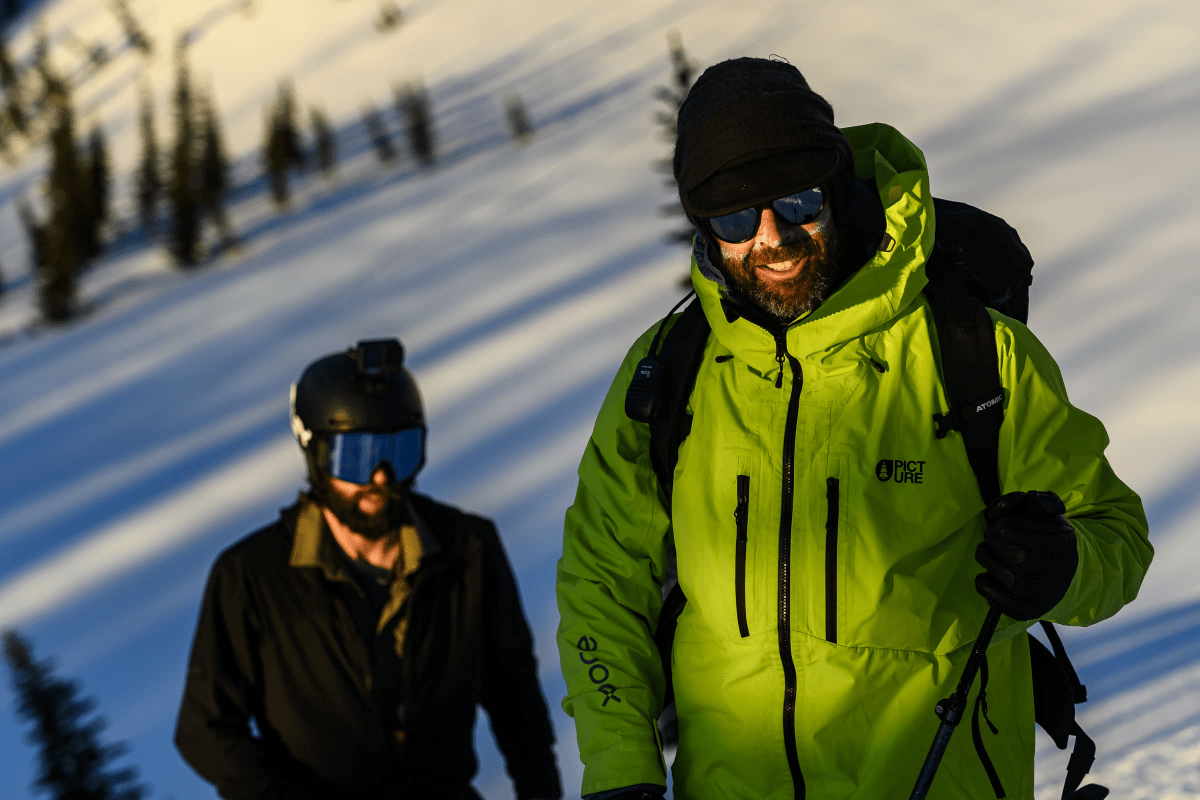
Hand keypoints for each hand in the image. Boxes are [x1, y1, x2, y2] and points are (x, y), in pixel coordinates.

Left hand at [974, 490, 1077, 620]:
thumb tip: (997, 510)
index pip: (1048, 540)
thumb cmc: (1040, 532)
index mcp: (1066, 544)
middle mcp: (1060, 573)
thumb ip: (1022, 501)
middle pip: (1024, 560)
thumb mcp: (1038, 510)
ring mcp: (1045, 594)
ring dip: (989, 560)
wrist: (1053, 568)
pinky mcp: (1028, 610)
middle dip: (998, 543)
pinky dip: (986, 586)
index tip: (1000, 526)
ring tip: (983, 549)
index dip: (1021, 533)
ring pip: (1013, 580)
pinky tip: (984, 573)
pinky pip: (1004, 603)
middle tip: (989, 532)